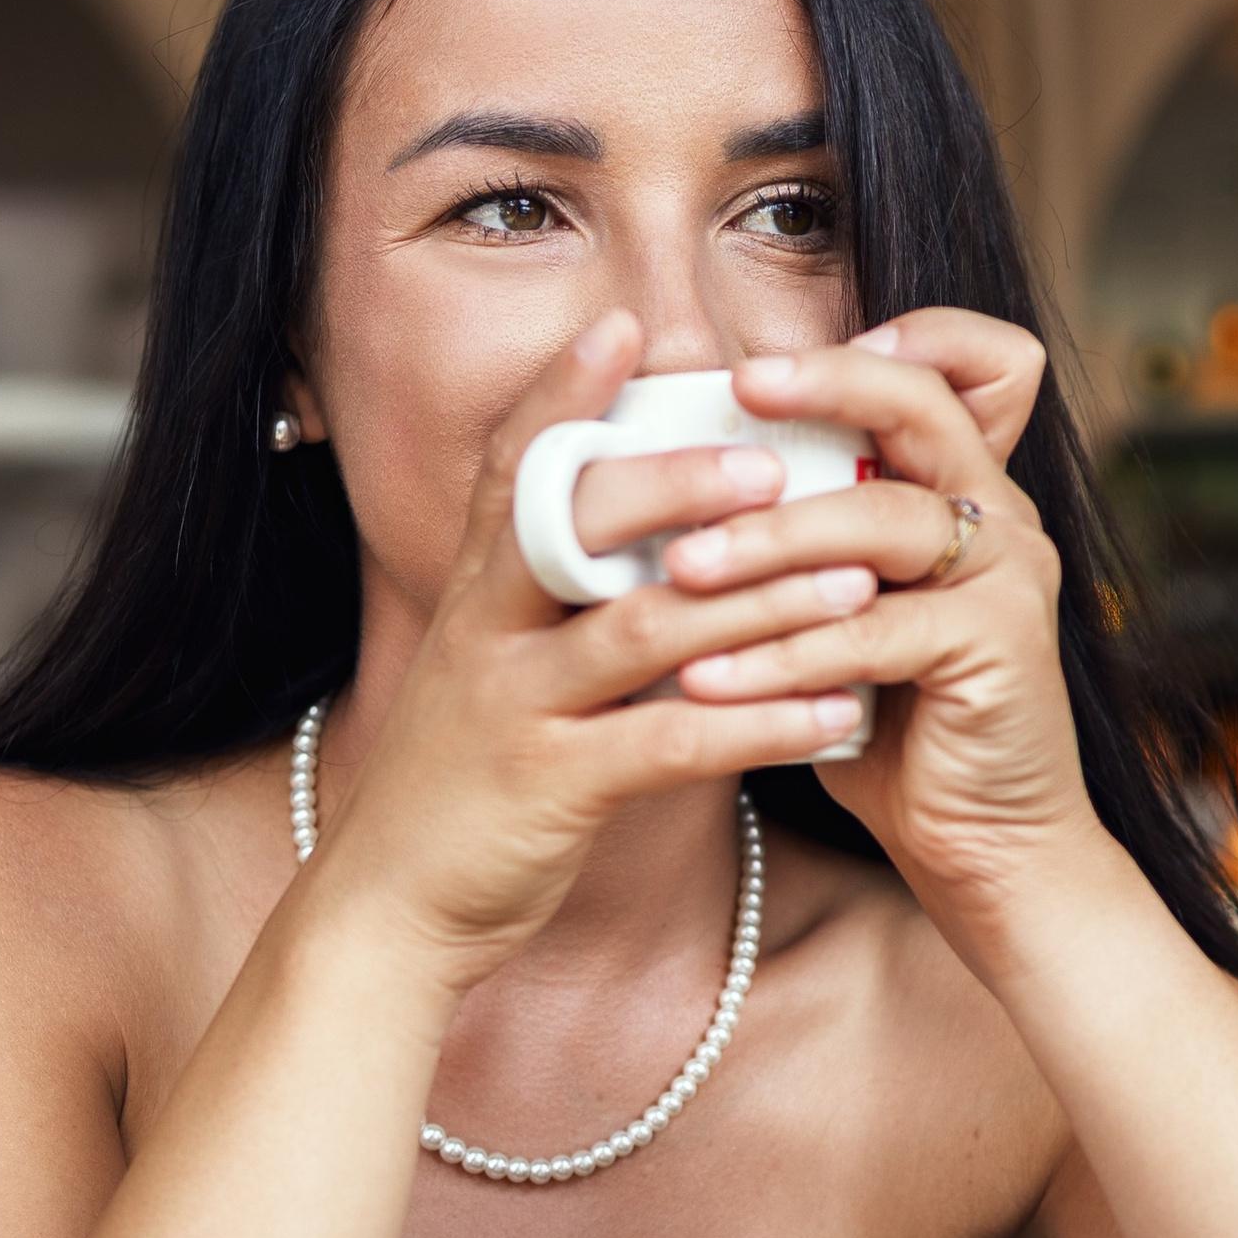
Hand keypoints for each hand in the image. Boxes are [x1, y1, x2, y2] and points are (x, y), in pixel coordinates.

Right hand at [296, 316, 889, 990]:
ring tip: (852, 580)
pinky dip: (760, 726)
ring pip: (641, 630)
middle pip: (575, 527)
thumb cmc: (461, 786)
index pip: (512, 468)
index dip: (561, 392)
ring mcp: (514, 709)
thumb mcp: (489, 673)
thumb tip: (642, 541)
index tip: (625, 324)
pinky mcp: (550, 789)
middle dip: (675, 484)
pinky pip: (670, 746)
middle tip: (770, 460)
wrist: (384, 914)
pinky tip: (835, 715)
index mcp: (473, 596)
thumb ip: (548, 604)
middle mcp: (485, 635)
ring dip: (756, 600)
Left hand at [659, 313, 1102, 945]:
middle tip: (733, 392)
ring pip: (883, 521)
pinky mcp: (998, 651)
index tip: (769, 359)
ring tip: (677, 571)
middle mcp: (999, 514)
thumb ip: (803, 543)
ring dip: (770, 542)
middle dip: (822, 388)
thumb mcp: (843, 614)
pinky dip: (784, 656)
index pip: (959, 365)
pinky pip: (875, 634)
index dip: (885, 339)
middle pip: (921, 405)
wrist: (984, 848)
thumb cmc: (898, 727)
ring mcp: (1009, 578)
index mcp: (962, 488)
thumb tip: (669, 486)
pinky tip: (709, 679)